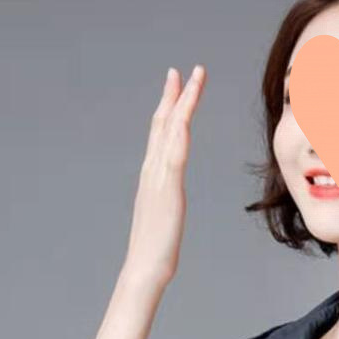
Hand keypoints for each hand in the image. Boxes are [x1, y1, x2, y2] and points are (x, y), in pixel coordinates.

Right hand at [122, 64, 206, 291]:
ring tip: (193, 78)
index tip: (177, 87)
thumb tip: (170, 199)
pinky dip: (180, 131)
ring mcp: (157, 178)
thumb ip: (166, 201)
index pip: (161, 134)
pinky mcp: (166, 190)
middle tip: (182, 70)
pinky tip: (186, 115)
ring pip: (170, 131)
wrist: (146, 268)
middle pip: (163, 124)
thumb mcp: (165, 217)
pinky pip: (175, 154)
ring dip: (182, 102)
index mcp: (153, 176)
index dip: (169, 108)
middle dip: (174, 95)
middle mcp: (152, 170)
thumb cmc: (156, 250)